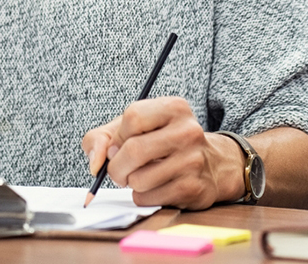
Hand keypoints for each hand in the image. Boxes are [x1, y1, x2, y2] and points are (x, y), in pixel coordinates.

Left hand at [81, 97, 244, 208]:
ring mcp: (193, 161)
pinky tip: (154, 187)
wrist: (212, 164)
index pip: (132, 117)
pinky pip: (149, 198)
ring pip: (138, 179)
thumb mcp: (134, 128)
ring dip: (130, 183)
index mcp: (174, 108)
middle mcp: (187, 131)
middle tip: (118, 171)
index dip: (118, 136)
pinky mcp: (193, 189)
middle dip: (116, 167)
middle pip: (133, 150)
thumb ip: (103, 138)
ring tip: (141, 176)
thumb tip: (95, 162)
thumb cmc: (163, 142)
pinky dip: (142, 197)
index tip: (118, 145)